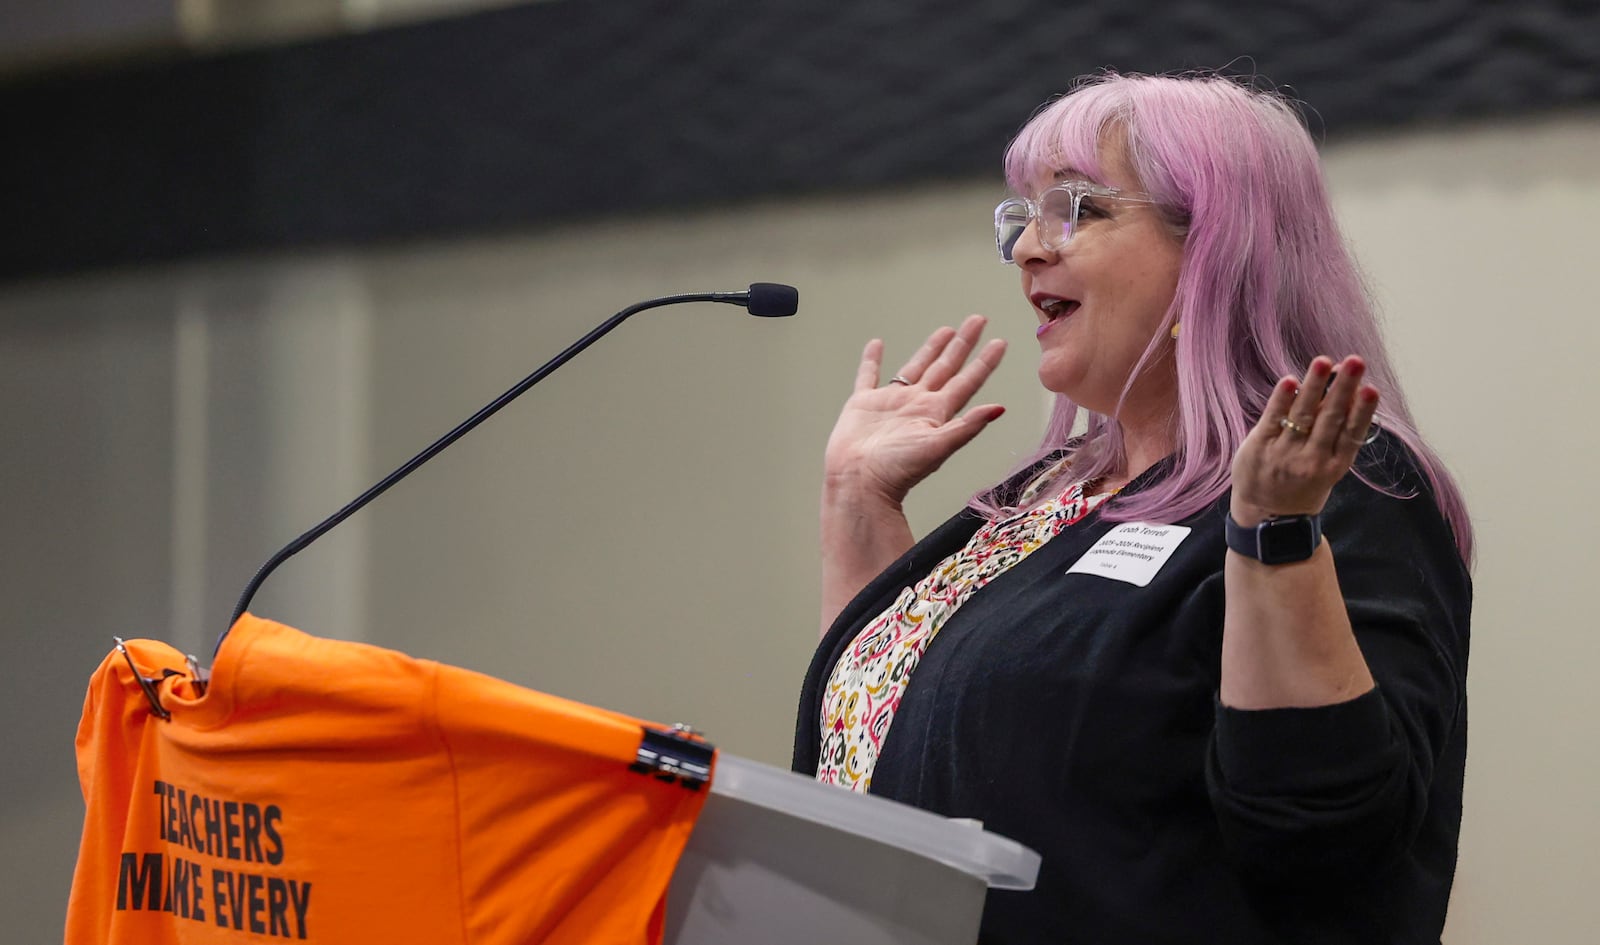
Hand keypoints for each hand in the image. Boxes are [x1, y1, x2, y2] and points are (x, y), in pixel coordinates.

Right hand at [824, 314, 1007, 506]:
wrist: (858, 482)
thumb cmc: (896, 470)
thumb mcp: (938, 446)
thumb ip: (967, 426)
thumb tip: (998, 408)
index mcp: (936, 414)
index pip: (966, 381)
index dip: (984, 362)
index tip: (999, 342)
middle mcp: (917, 405)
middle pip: (945, 367)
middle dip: (962, 344)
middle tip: (977, 321)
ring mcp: (891, 403)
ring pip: (915, 367)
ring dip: (930, 349)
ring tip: (945, 331)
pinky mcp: (863, 404)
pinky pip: (869, 375)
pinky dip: (872, 360)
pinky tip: (877, 345)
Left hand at [1230, 355, 1378, 526]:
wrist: (1266, 516)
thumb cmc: (1302, 483)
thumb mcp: (1326, 465)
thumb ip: (1333, 430)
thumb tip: (1345, 388)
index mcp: (1335, 465)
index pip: (1352, 434)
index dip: (1362, 411)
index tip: (1371, 389)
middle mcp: (1312, 460)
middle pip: (1330, 418)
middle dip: (1343, 388)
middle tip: (1355, 361)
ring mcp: (1285, 454)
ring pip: (1302, 415)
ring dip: (1313, 386)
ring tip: (1323, 362)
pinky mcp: (1259, 447)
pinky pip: (1272, 419)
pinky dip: (1282, 399)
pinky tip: (1290, 381)